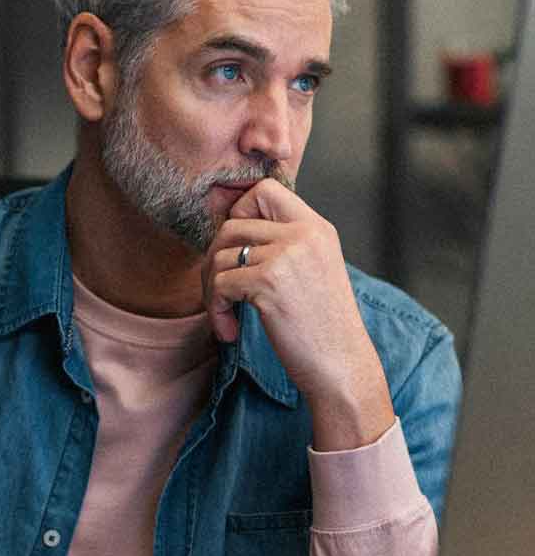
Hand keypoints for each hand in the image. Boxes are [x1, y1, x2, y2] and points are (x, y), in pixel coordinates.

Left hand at [202, 178, 394, 449]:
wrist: (342, 366)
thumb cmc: (322, 328)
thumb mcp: (313, 271)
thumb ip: (284, 245)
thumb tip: (230, 229)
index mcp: (317, 228)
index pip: (264, 189)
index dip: (238, 213)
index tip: (237, 250)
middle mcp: (304, 234)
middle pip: (231, 224)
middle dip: (214, 259)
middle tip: (220, 293)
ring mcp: (287, 255)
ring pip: (219, 256)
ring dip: (212, 292)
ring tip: (226, 318)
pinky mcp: (268, 281)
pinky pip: (219, 284)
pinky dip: (216, 311)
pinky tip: (230, 331)